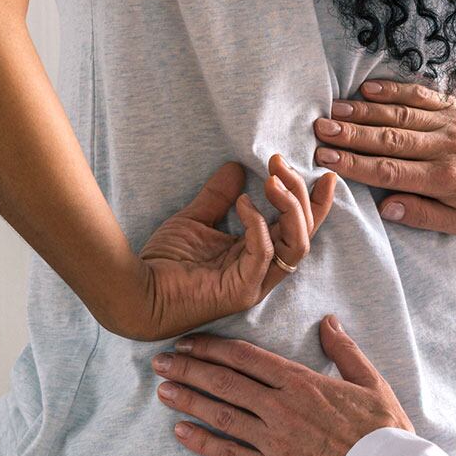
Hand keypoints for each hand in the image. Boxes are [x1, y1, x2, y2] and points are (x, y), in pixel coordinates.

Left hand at [114, 154, 335, 341]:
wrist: (134, 292)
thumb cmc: (162, 263)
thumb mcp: (195, 219)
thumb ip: (218, 196)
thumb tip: (237, 167)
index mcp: (257, 256)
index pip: (298, 228)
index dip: (315, 203)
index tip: (322, 174)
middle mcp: (262, 271)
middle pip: (304, 233)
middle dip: (301, 195)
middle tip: (280, 163)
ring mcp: (255, 283)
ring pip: (297, 245)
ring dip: (290, 207)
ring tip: (272, 179)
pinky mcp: (242, 290)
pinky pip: (265, 253)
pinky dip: (258, 223)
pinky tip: (242, 203)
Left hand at [154, 315, 412, 455]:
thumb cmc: (383, 430)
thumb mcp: (371, 381)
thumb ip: (345, 350)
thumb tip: (328, 322)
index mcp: (301, 381)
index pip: (246, 357)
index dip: (212, 347)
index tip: (189, 341)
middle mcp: (281, 407)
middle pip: (224, 382)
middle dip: (189, 368)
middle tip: (160, 360)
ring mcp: (274, 440)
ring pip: (221, 414)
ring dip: (188, 400)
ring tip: (162, 390)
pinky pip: (230, 454)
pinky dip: (202, 442)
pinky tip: (181, 432)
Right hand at [310, 79, 455, 233]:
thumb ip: (423, 214)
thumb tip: (385, 206)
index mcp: (445, 179)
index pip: (389, 170)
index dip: (354, 164)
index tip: (326, 158)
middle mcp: (445, 147)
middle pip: (388, 139)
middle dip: (350, 134)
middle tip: (318, 130)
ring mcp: (450, 122)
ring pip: (399, 114)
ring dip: (363, 112)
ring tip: (333, 111)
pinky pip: (419, 95)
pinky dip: (392, 91)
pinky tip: (367, 90)